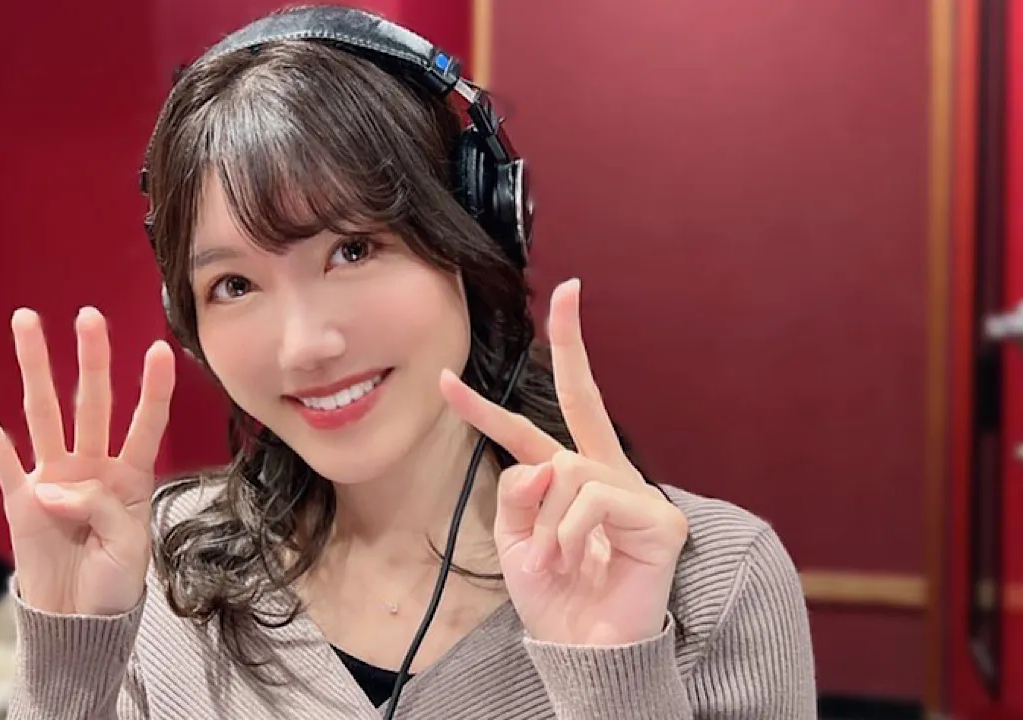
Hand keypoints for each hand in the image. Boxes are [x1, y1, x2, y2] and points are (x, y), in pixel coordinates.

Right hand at [0, 307, 175, 615]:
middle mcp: (92, 466)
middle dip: (91, 359)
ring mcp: (53, 475)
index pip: (145, 424)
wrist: (77, 620)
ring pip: (43, 411)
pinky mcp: (19, 496)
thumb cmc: (113, 583)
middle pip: (91, 403)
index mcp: (130, 477)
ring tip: (27, 322)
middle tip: (89, 315)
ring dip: (36, 367)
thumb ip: (98, 509)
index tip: (161, 349)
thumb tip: (51, 488)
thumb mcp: (126, 548)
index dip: (153, 390)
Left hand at [440, 279, 687, 646]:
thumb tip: (544, 464)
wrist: (586, 652)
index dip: (486, 407)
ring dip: (547, 523)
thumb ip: (519, 493)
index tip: (447, 379)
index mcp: (568, 482)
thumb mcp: (517, 541)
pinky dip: (570, 534)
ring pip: (568, 471)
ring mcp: (636, 494)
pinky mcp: (660, 520)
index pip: (528, 433)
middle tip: (570, 291)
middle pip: (584, 399)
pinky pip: (593, 501)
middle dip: (573, 342)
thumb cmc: (556, 600)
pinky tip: (579, 563)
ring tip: (556, 562)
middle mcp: (605, 477)